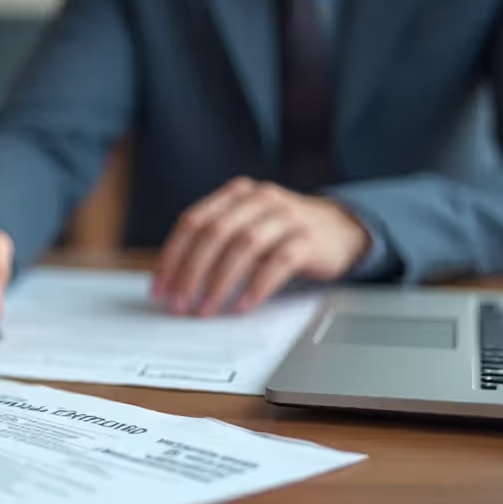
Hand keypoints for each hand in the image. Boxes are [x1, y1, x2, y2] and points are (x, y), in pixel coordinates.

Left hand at [153, 179, 370, 315]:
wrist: (341, 229)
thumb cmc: (283, 233)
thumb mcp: (246, 226)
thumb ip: (216, 242)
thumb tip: (174, 281)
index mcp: (236, 193)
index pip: (192, 221)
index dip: (172, 256)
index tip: (161, 288)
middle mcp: (259, 199)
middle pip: (214, 234)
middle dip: (191, 273)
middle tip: (180, 304)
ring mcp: (286, 216)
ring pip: (243, 247)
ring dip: (220, 283)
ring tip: (207, 309)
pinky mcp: (309, 239)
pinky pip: (277, 263)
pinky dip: (256, 287)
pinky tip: (243, 306)